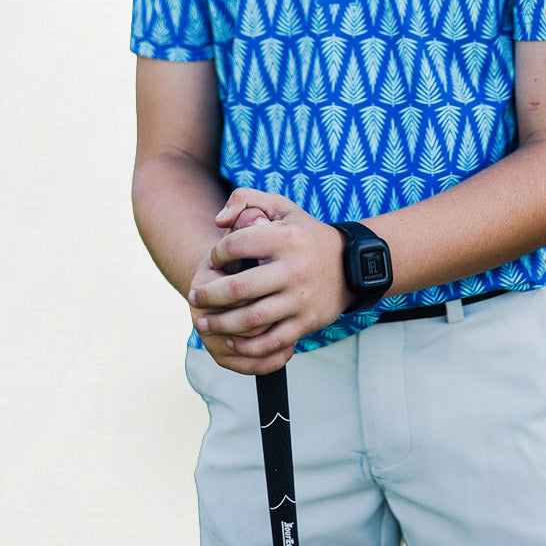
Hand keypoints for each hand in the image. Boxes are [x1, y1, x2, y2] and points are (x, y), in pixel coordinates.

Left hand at [188, 189, 348, 374]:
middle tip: (194, 296)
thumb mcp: (281, 206)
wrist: (351, 265)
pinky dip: (248, 346)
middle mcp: (294, 270)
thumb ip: (246, 200)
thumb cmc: (304, 234)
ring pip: (251, 319)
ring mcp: (300, 299)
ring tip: (204, 322)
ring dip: (220, 324)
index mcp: (286, 238)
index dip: (217, 253)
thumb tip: (218, 221)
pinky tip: (232, 341)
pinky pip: (271, 341)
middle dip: (209, 295)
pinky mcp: (306, 322)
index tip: (213, 260)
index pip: (236, 246)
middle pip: (238, 288)